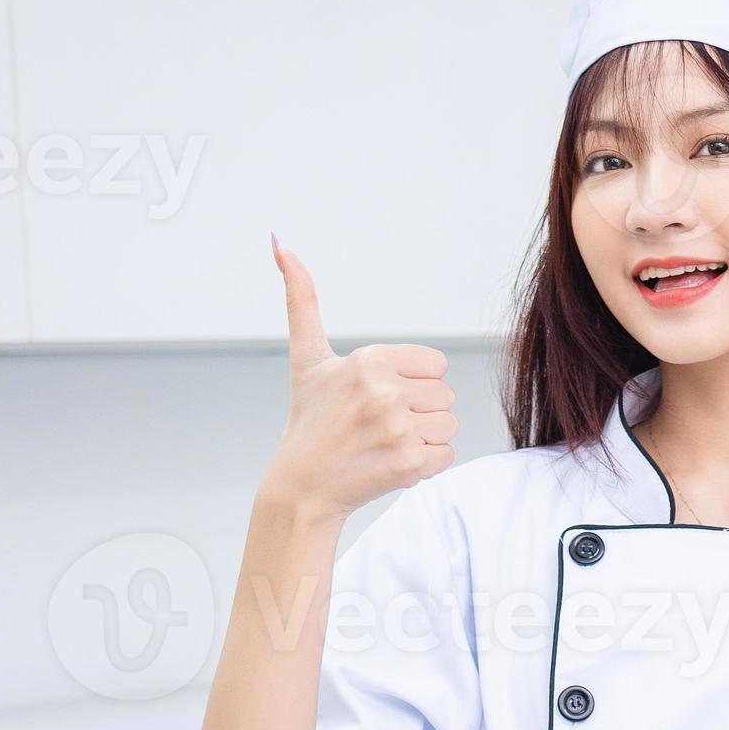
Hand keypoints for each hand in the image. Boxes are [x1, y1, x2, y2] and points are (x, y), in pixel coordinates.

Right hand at [263, 238, 456, 522]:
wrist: (302, 487)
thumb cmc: (309, 420)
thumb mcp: (307, 358)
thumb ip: (301, 300)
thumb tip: (279, 242)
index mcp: (370, 359)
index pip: (437, 365)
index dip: (413, 383)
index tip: (378, 397)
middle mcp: (385, 391)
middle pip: (446, 395)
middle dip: (419, 411)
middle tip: (378, 425)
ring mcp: (397, 429)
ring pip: (449, 425)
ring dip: (424, 438)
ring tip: (384, 443)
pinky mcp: (408, 463)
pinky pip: (446, 455)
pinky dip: (425, 464)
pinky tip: (390, 463)